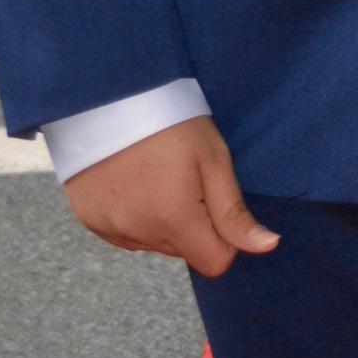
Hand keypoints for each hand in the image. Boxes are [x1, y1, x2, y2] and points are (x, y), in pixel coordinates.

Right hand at [64, 117, 277, 276]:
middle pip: (184, 251)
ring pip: (154, 243)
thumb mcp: (213, 158)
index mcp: (174, 219)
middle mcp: (138, 232)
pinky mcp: (89, 219)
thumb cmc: (170, 120)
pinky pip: (125, 234)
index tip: (215, 201)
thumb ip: (234, 212)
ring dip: (162, 222)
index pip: (214, 263)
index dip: (224, 238)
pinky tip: (132, 182)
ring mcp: (109, 228)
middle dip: (192, 225)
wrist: (109, 94)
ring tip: (155, 176)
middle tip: (183, 178)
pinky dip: (134, 216)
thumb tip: (268, 246)